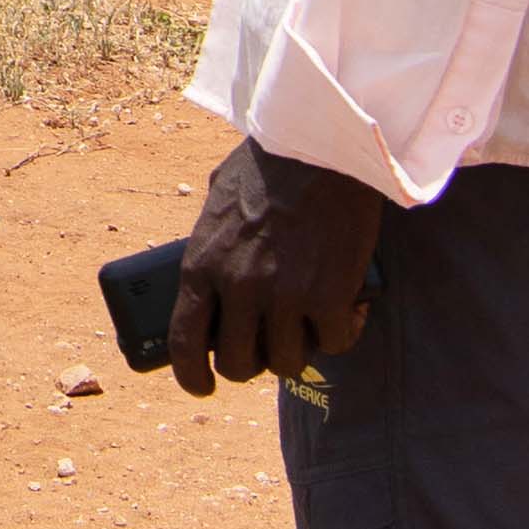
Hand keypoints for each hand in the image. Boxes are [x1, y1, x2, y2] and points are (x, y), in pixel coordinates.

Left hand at [171, 140, 383, 395]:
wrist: (323, 142)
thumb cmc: (270, 163)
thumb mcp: (218, 201)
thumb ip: (212, 244)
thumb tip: (211, 274)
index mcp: (201, 265)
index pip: (183, 343)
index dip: (191, 376)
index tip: (203, 386)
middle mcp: (238, 289)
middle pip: (239, 365)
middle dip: (253, 364)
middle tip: (267, 349)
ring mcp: (285, 296)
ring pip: (287, 363)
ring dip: (298, 351)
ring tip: (307, 329)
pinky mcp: (330, 297)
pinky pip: (334, 343)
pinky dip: (341, 333)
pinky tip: (345, 314)